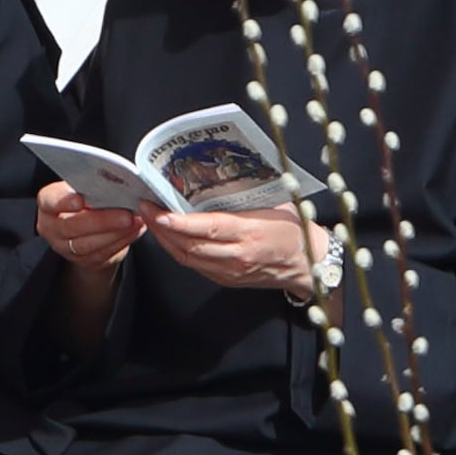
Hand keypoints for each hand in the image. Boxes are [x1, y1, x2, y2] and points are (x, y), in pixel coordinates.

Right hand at [34, 185, 151, 274]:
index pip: (50, 201)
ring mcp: (65, 247)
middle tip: (125, 214)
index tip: (80, 198)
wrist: (86, 227)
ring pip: (87, 244)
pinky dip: (122, 241)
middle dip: (101, 221)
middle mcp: (51, 227)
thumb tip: (114, 183)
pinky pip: (102, 253)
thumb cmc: (86, 200)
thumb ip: (91, 186)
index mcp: (48, 204)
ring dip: (115, 233)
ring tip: (135, 222)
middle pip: (71, 226)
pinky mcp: (83, 260)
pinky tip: (135, 231)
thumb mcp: (83, 188)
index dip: (63, 200)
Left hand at [155, 206, 331, 296]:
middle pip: (190, 245)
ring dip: (165, 239)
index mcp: (250, 233)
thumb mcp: (273, 205)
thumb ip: (243, 195)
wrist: (310, 264)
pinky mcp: (227, 280)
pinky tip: (169, 236)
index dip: (179, 222)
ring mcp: (231, 271)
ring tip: (151, 219)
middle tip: (145, 207)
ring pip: (187, 258)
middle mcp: (238, 255)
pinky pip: (195, 265)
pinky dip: (178, 250)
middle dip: (162, 227)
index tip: (158, 210)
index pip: (208, 228)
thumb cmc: (293, 229)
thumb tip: (213, 174)